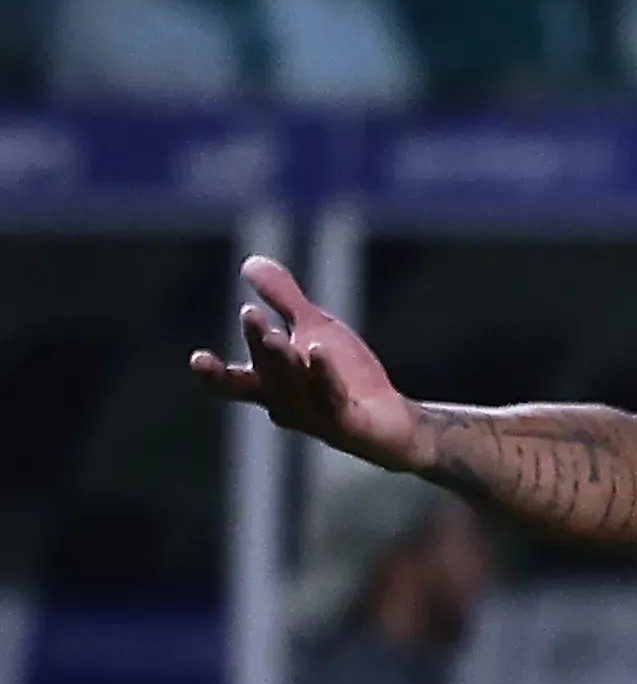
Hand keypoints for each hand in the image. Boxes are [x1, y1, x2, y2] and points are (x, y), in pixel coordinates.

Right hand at [191, 258, 427, 468]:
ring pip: (293, 389)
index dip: (213, 375)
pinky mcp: (347, 422)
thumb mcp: (314, 328)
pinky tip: (318, 350)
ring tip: (277, 333)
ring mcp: (316, 416)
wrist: (392, 418)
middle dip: (258, 344)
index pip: (232, 384)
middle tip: (250, 313)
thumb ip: (282, 299)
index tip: (197, 358)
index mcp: (270, 384)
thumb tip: (250, 261)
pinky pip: (331, 399)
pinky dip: (323, 376)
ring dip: (283, 361)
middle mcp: (287, 403)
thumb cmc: (347, 374)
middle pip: (266, 373)